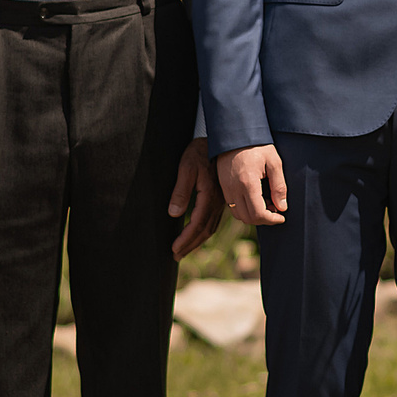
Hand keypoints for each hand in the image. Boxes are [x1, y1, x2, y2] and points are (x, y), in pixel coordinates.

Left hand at [168, 137, 223, 257]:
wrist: (220, 141)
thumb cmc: (200, 152)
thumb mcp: (186, 168)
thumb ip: (181, 191)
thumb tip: (174, 214)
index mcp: (210, 196)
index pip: (197, 224)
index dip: (185, 239)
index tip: (174, 249)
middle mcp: (218, 202)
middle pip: (205, 230)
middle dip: (190, 245)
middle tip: (176, 255)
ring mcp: (221, 201)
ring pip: (211, 227)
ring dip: (197, 241)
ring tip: (184, 250)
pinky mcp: (221, 199)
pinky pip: (214, 220)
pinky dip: (205, 231)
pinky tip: (198, 234)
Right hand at [219, 143, 288, 226]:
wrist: (236, 133)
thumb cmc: (257, 145)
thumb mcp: (274, 162)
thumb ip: (279, 186)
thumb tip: (282, 207)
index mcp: (248, 183)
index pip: (258, 214)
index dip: (272, 220)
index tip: (282, 217)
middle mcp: (234, 189)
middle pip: (248, 218)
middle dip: (264, 220)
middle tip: (276, 210)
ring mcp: (226, 188)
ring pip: (238, 214)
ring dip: (253, 216)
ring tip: (266, 204)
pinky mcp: (223, 187)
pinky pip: (232, 206)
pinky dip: (244, 209)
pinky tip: (255, 199)